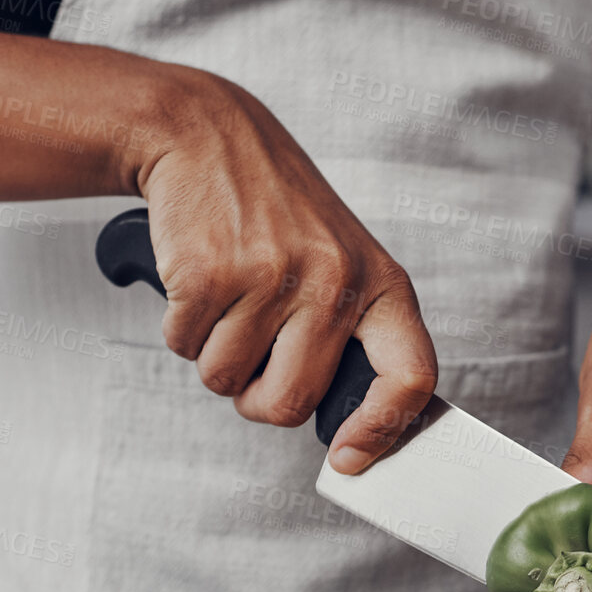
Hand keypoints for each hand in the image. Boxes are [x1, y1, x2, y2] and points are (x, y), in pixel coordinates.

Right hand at [138, 70, 437, 472]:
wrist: (207, 135)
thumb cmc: (275, 210)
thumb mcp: (341, 258)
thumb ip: (351, 332)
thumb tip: (348, 425)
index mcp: (378, 282)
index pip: (409, 375)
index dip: (382, 430)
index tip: (349, 457)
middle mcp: (333, 280)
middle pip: (289, 402)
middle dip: (257, 397)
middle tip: (250, 358)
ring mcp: (271, 276)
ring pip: (226, 381)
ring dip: (214, 357)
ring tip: (226, 299)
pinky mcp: (210, 273)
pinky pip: (186, 347)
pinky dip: (182, 328)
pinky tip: (199, 280)